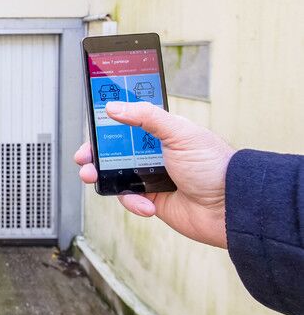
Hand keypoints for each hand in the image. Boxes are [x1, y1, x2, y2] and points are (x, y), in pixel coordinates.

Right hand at [74, 101, 235, 248]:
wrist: (231, 208)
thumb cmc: (214, 166)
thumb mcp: (179, 132)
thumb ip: (146, 116)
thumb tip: (114, 107)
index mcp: (161, 131)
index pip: (127, 121)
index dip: (106, 122)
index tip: (91, 124)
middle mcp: (153, 152)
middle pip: (114, 149)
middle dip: (95, 152)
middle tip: (84, 157)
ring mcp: (151, 176)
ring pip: (115, 174)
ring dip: (102, 176)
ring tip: (93, 178)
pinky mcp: (152, 199)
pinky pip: (129, 198)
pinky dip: (132, 201)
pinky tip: (145, 203)